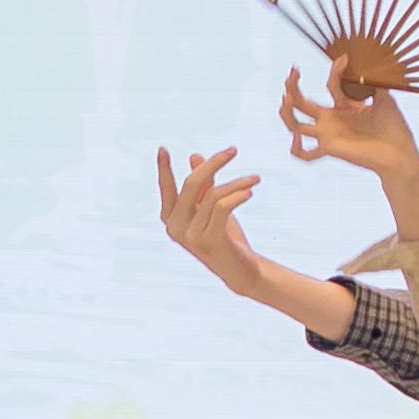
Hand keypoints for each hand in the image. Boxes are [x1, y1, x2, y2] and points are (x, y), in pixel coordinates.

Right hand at [156, 145, 272, 295]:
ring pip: (214, 195)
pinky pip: (223, 207)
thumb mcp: (211, 209)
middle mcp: (176, 228)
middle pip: (191, 184)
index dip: (163, 169)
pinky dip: (238, 195)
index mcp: (171, 219)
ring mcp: (191, 236)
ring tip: (255, 178)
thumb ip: (202, 185)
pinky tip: (250, 192)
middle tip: (233, 150)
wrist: (241, 270)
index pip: (166, 188)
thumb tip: (194, 156)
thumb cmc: (225, 238)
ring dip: (238, 182)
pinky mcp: (210, 241)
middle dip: (213, 163)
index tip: (163, 148)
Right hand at [279, 66, 418, 207]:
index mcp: (344, 107)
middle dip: (293, 87)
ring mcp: (328, 134)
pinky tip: (298, 136)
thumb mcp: (385, 98)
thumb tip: (367, 64)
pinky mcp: (330, 149)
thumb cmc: (394, 129)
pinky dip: (296, 147)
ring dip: (286, 112)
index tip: (344, 58)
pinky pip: (305, 154)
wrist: (401, 154)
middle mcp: (332, 120)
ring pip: (295, 125)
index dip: (335, 71)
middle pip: (302, 103)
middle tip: (292, 72)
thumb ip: (373, 82)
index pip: (330, 84)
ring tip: (286, 97)